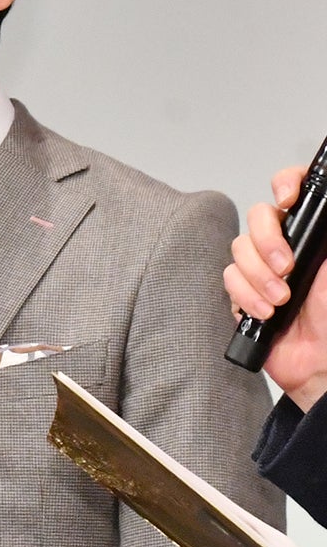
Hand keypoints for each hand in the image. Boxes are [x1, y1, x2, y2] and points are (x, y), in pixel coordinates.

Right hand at [223, 165, 326, 410]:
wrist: (323, 362)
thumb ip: (326, 231)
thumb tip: (325, 194)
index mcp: (313, 233)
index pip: (292, 188)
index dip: (284, 184)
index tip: (288, 200)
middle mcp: (288, 245)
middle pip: (257, 216)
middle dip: (266, 241)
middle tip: (288, 267)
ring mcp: (264, 269)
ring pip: (239, 250)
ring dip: (259, 277)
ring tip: (281, 301)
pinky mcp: (245, 294)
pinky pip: (230, 281)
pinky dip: (246, 297)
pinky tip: (266, 313)